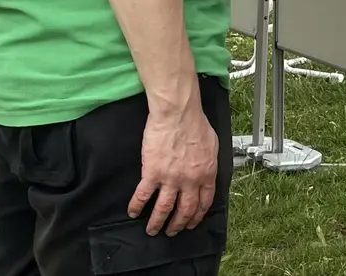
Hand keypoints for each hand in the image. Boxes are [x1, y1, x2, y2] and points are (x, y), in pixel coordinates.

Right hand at [129, 98, 217, 235]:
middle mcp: (189, 181)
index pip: (204, 202)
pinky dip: (137, 206)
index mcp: (206, 174)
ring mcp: (170, 179)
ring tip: (152, 230)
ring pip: (164, 208)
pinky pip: (143, 195)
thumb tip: (207, 169)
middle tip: (173, 231)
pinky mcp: (152, 173)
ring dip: (157, 222)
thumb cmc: (195, 124)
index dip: (197, 215)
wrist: (178, 114)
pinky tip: (133, 212)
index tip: (192, 222)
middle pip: (185, 210)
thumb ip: (209, 162)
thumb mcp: (212, 145)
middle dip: (178, 224)